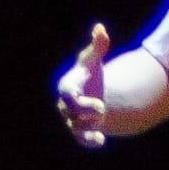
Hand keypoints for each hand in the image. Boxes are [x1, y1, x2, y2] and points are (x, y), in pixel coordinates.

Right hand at [55, 22, 118, 147]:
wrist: (95, 94)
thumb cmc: (91, 75)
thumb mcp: (94, 60)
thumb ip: (98, 46)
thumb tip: (100, 28)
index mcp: (67, 87)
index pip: (67, 96)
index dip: (80, 102)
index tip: (100, 104)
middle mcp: (66, 106)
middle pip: (71, 113)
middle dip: (86, 114)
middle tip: (102, 109)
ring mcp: (72, 119)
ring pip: (76, 128)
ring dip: (90, 127)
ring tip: (103, 121)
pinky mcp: (80, 131)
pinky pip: (81, 139)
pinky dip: (90, 141)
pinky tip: (102, 141)